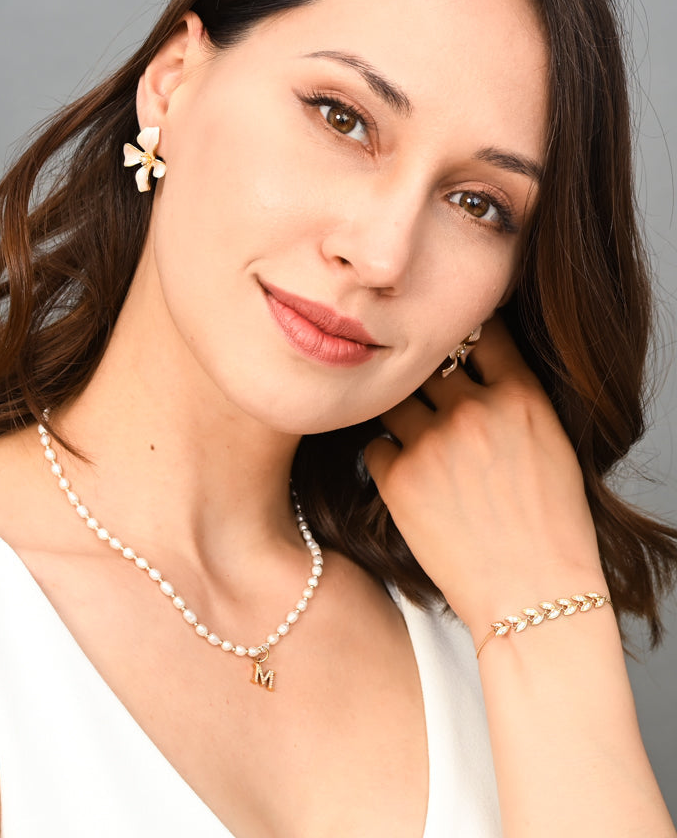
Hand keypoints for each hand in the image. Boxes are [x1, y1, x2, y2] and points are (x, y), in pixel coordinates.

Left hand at [364, 316, 606, 638]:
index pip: (480, 330)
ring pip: (395, 400)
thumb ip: (514, 398)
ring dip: (401, 415)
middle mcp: (474, 410)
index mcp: (521, 396)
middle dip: (427, 379)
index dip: (463, 336)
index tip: (452, 347)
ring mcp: (432, 442)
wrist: (534, 596)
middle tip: (427, 400)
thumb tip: (474, 366)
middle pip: (429, 364)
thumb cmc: (552, 526)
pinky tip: (409, 480)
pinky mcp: (398, 479)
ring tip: (417, 443)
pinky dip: (386, 457)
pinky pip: (374, 445)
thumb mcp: (552, 444)